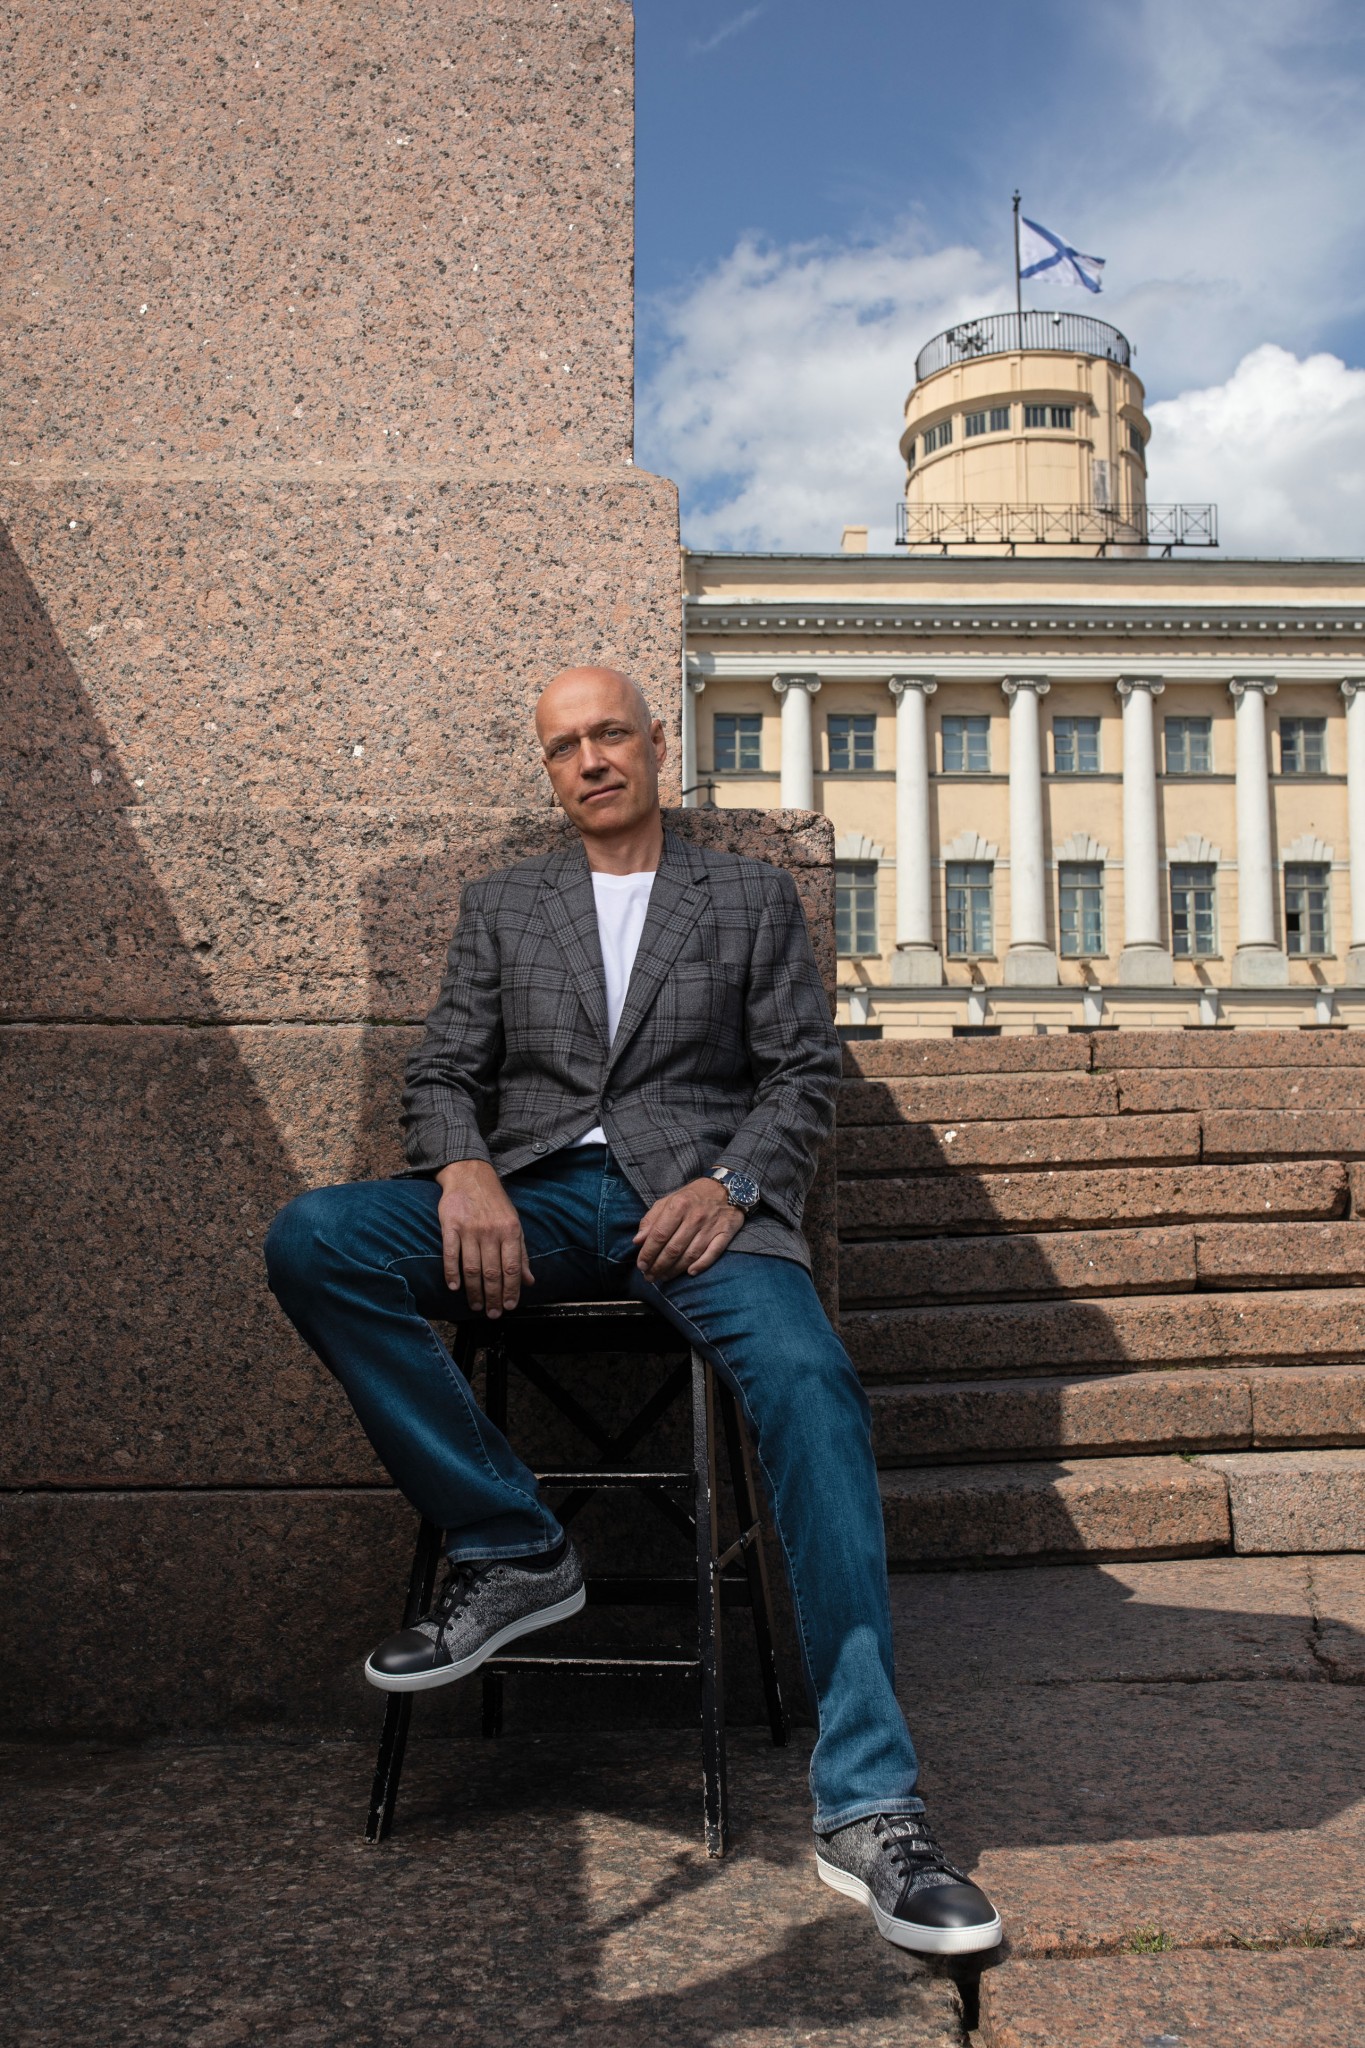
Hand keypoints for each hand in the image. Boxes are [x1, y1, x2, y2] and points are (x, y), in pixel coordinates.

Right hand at [435, 1159, 533, 1317]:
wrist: (471, 1175)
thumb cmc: (495, 1204)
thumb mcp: (515, 1225)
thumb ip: (521, 1254)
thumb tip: (530, 1281)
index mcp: (510, 1231)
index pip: (512, 1268)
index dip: (511, 1290)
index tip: (509, 1306)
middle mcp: (491, 1231)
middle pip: (492, 1272)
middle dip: (493, 1297)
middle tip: (492, 1313)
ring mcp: (469, 1229)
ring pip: (472, 1268)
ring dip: (474, 1291)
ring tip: (476, 1305)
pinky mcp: (450, 1225)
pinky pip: (450, 1254)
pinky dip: (451, 1273)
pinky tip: (455, 1287)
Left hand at [633, 1176, 745, 1283]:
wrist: (727, 1188)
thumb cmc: (692, 1196)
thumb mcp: (668, 1201)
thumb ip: (651, 1220)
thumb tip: (638, 1241)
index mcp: (678, 1205)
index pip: (659, 1235)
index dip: (648, 1253)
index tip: (641, 1265)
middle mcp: (695, 1217)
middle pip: (673, 1249)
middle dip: (658, 1266)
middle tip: (650, 1276)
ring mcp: (711, 1226)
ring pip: (690, 1255)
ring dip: (675, 1270)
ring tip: (664, 1277)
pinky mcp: (725, 1233)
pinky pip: (712, 1254)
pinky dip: (701, 1265)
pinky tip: (690, 1273)